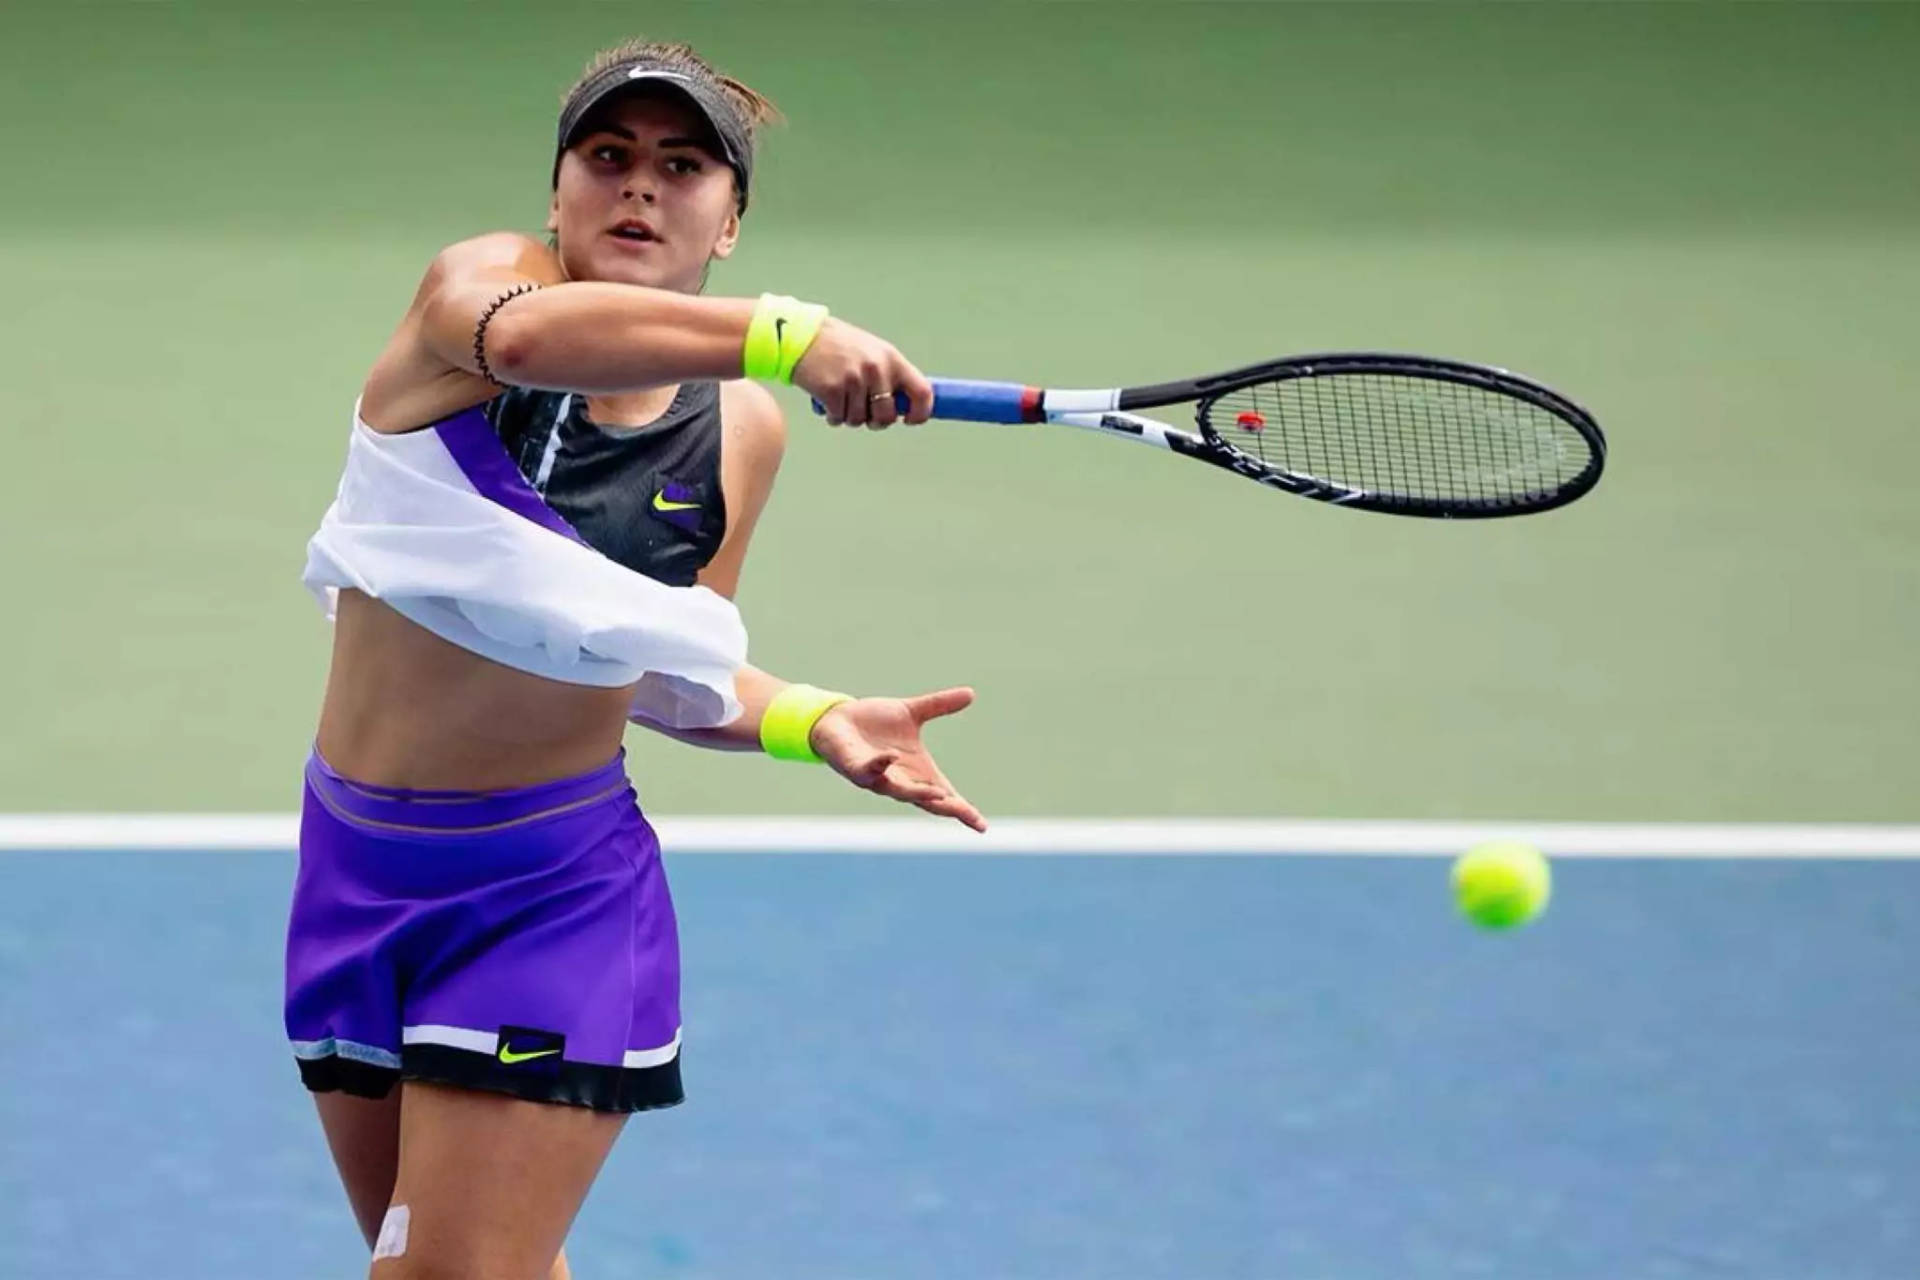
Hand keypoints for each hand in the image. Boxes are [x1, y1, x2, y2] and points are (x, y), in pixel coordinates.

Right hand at [791, 317, 934, 428]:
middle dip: (875, 420)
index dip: (921, 412)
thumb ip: (890, 375)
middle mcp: (876, 369)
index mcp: (891, 359)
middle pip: (887, 416)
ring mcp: (854, 380)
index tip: (911, 420)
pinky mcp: (833, 391)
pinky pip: (839, 419)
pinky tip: (826, 399)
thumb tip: (905, 405)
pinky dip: (832, 415)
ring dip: (849, 415)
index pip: (922, 391)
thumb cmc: (838, 346)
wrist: (801, 336)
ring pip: (860, 420)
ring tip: (840, 395)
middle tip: (863, 410)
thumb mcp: (872, 351)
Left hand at [809, 687, 985, 831]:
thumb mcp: (912, 712)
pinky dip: (881, 764)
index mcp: (916, 772)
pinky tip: (891, 757)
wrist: (837, 718)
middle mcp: (899, 780)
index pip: (944, 795)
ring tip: (939, 794)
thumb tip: (971, 694)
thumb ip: (939, 706)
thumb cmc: (874, 723)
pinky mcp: (856, 768)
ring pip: (900, 792)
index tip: (981, 825)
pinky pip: (870, 770)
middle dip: (946, 807)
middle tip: (965, 813)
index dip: (962, 810)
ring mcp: (877, 778)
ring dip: (918, 794)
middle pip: (927, 801)